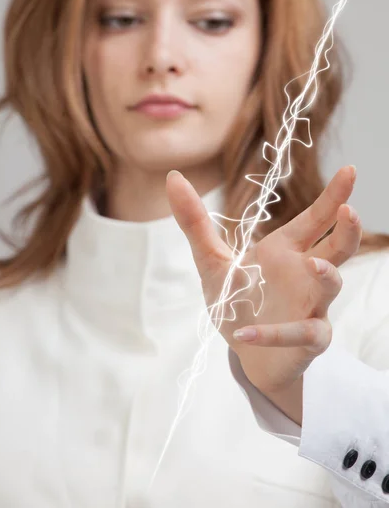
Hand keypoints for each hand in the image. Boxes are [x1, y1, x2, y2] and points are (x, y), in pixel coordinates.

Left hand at [166, 166, 361, 405]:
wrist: (246, 353)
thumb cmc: (237, 301)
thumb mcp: (211, 260)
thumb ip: (195, 222)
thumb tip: (172, 177)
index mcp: (287, 250)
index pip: (315, 219)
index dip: (333, 196)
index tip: (350, 169)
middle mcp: (305, 275)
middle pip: (337, 249)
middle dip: (347, 230)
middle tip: (349, 210)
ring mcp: (310, 307)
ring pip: (330, 288)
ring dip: (326, 276)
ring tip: (313, 265)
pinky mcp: (306, 340)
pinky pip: (299, 334)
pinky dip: (274, 334)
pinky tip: (244, 334)